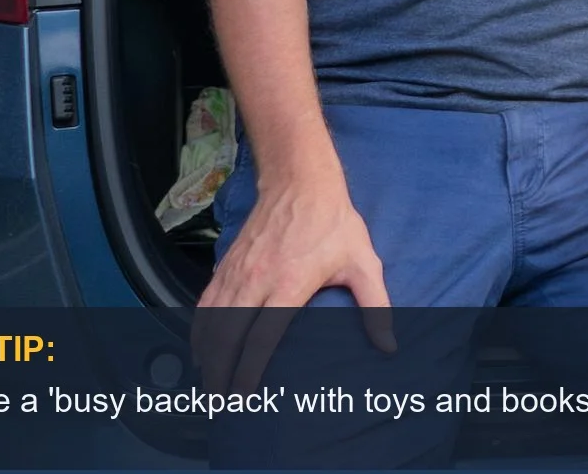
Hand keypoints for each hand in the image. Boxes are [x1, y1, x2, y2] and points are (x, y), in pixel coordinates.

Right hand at [193, 176, 394, 391]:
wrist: (300, 182)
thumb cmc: (334, 223)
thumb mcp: (363, 262)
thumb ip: (376, 305)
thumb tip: (388, 345)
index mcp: (290, 283)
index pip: (262, 337)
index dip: (249, 370)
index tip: (244, 397)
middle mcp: (256, 280)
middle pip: (227, 337)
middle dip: (220, 373)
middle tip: (220, 404)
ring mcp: (237, 272)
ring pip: (211, 323)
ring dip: (206, 357)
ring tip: (208, 386)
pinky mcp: (225, 265)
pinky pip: (204, 305)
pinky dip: (198, 331)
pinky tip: (200, 350)